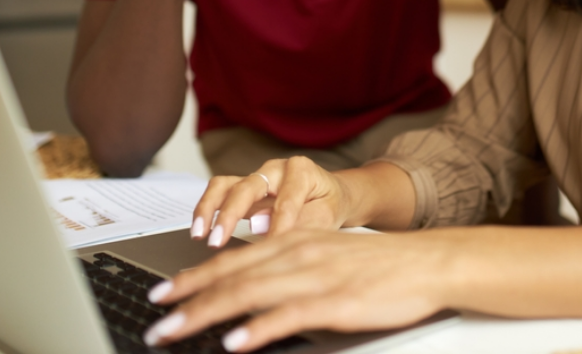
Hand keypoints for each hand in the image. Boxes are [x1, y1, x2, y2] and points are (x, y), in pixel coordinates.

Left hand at [142, 231, 448, 351]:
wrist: (426, 262)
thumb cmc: (378, 264)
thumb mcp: (326, 254)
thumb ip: (288, 266)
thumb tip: (250, 287)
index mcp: (294, 241)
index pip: (233, 260)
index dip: (193, 277)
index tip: (163, 293)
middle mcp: (298, 253)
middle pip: (232, 277)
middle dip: (187, 299)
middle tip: (155, 320)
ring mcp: (316, 277)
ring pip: (249, 293)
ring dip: (206, 313)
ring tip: (175, 330)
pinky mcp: (336, 302)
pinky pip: (288, 315)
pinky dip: (257, 328)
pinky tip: (235, 341)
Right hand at [191, 157, 349, 246]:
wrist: (332, 195)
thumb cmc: (330, 204)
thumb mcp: (328, 214)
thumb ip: (301, 220)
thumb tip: (260, 226)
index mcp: (301, 170)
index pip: (285, 201)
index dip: (276, 228)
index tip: (266, 251)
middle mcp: (274, 169)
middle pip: (247, 187)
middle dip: (231, 215)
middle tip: (218, 241)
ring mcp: (256, 177)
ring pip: (224, 185)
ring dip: (209, 209)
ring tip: (199, 235)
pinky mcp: (244, 189)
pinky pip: (220, 192)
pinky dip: (207, 209)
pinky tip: (200, 231)